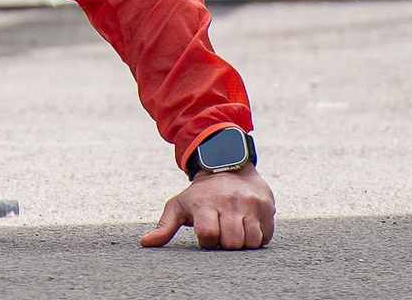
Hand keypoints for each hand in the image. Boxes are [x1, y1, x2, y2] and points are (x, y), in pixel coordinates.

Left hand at [141, 167, 273, 250]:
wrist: (230, 166)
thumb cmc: (201, 194)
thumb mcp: (179, 205)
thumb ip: (164, 227)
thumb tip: (145, 244)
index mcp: (206, 203)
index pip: (208, 235)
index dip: (207, 241)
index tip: (206, 235)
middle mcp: (229, 202)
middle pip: (231, 243)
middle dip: (225, 244)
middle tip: (222, 233)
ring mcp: (250, 204)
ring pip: (250, 242)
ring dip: (242, 243)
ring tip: (234, 231)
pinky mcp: (266, 208)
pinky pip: (265, 237)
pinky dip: (257, 237)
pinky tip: (247, 226)